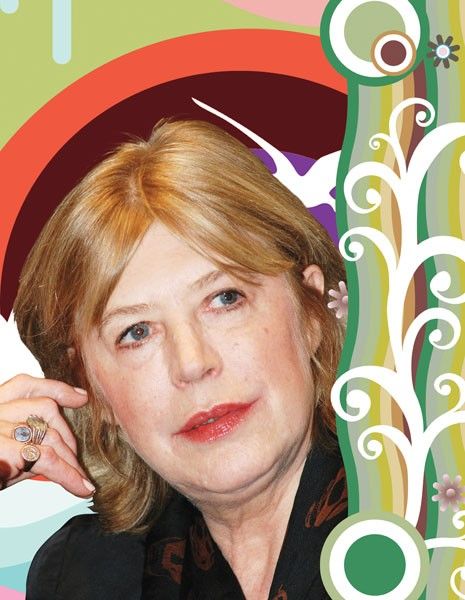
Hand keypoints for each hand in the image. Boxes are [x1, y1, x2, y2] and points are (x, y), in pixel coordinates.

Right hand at [0, 374, 93, 496]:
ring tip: (80, 480)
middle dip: (68, 437)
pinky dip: (68, 475)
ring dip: (71, 460)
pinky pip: (46, 459)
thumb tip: (59, 455)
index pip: (25, 385)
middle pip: (44, 408)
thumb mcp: (2, 456)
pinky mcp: (2, 452)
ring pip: (48, 433)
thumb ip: (24, 446)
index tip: (80, 399)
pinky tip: (79, 486)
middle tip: (77, 464)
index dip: (56, 388)